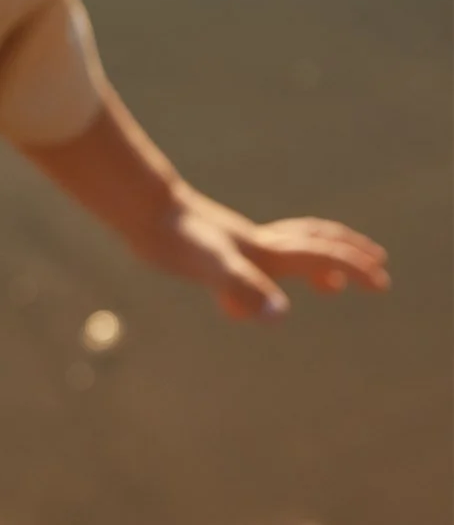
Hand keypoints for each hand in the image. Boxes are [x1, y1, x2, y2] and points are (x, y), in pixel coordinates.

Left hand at [141, 184, 390, 321]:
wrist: (142, 209)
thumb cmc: (175, 239)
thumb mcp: (210, 268)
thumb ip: (245, 289)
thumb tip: (281, 315)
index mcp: (266, 251)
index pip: (322, 255)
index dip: (355, 267)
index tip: (383, 281)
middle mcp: (259, 243)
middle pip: (316, 243)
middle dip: (349, 257)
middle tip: (377, 269)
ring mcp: (239, 241)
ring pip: (292, 245)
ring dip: (319, 259)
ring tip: (330, 281)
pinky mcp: (218, 244)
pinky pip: (260, 255)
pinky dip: (276, 266)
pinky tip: (262, 280)